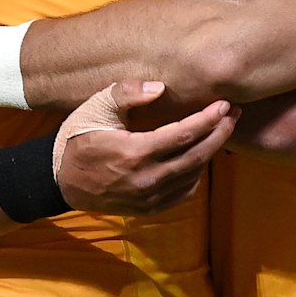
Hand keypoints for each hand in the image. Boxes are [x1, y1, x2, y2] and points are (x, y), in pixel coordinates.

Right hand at [57, 79, 239, 214]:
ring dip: (212, 152)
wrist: (60, 178)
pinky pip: (183, 192)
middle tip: (235, 113)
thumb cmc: (79, 135)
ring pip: (193, 175)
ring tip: (223, 129)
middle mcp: (146, 179)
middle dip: (220, 133)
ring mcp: (148, 198)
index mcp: (134, 152)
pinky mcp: (148, 208)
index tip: (224, 104)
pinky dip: (197, 172)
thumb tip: (161, 88)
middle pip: (196, 156)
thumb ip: (127, 93)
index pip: (184, 135)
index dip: (208, 119)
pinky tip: (201, 155)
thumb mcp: (97, 106)